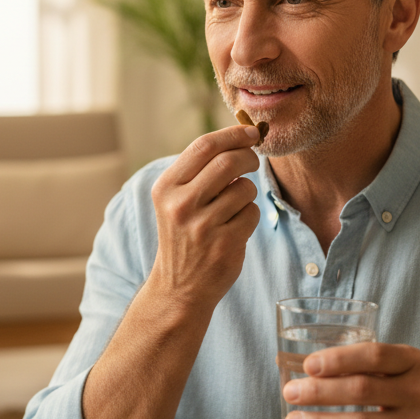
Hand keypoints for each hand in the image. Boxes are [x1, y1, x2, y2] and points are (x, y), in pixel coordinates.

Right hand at [148, 124, 261, 308]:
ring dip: (247, 193)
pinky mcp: (224, 243)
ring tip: (232, 208)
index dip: (233, 133)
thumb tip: (242, 136)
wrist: (179, 286)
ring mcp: (203, 226)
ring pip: (245, 188)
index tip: (251, 132)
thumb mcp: (177, 199)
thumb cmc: (185, 234)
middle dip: (248, 158)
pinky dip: (249, 216)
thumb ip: (201, 169)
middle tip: (252, 162)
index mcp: (166, 187)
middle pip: (228, 162)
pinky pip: (252, 213)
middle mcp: (181, 204)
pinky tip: (234, 228)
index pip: (204, 146)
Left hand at [282, 343, 419, 418]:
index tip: (308, 366)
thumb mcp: (406, 371)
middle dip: (320, 392)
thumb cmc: (417, 396)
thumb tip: (309, 369)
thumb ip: (369, 367)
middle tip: (290, 393)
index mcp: (414, 363)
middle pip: (362, 390)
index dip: (339, 360)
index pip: (375, 356)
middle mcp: (419, 393)